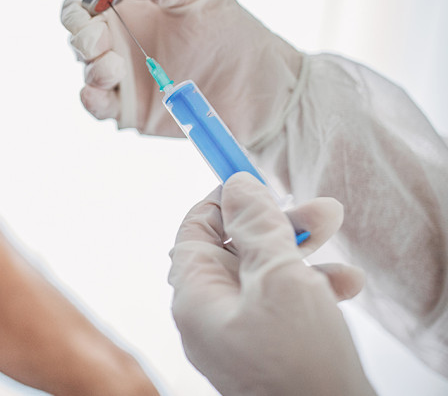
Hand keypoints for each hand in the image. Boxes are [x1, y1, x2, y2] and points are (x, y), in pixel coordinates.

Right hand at [60, 0, 302, 143]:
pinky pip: (96, 104)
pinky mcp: (130, 110)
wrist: (266, 92)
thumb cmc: (236, 35)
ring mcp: (124, 75)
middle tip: (100, 37)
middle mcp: (123, 38)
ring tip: (115, 66)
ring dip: (90, 63)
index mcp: (133, 5)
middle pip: (77, 29)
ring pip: (84, 65)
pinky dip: (91, 97)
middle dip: (79, 30)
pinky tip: (101, 91)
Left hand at [168, 173, 375, 395]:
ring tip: (337, 231)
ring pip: (264, 274)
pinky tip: (346, 283)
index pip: (195, 231)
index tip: (253, 179)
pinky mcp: (268, 351)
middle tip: (319, 208)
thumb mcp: (278, 277)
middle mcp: (210, 316)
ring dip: (302, 250)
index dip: (223, 201)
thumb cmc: (298, 362)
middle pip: (235, 249)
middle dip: (277, 223)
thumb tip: (237, 186)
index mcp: (195, 297)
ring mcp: (239, 336)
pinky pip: (282, 306)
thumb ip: (256, 227)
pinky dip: (311, 288)